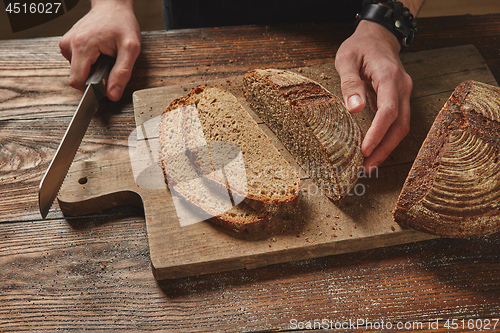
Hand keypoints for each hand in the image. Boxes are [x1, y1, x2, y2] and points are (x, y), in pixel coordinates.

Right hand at [59, 0, 140, 100]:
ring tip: (104, 56)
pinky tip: (98, 53)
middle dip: (93, 78)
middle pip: (76, 77)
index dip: (91, 89)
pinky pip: (76, 63)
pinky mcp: (67, 43)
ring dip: (91, 69)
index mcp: (82, 46)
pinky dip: (88, 62)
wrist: (112, 5)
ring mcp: (66, 43)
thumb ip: (122, 73)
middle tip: (109, 65)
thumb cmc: (122, 23)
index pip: (77, 82)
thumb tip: (112, 95)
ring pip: (76, 71)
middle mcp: (69, 44)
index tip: (105, 84)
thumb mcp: (131, 49)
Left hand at [335, 20, 412, 172]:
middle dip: (385, 148)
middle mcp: (402, 87)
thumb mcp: (346, 59)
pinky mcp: (399, 99)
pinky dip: (387, 138)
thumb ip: (350, 83)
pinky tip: (374, 150)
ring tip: (369, 164)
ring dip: (387, 147)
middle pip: (400, 124)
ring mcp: (403, 93)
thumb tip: (354, 109)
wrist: (378, 37)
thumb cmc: (359, 47)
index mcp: (388, 76)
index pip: (388, 111)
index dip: (377, 133)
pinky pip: (397, 122)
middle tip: (367, 166)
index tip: (365, 150)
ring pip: (402, 126)